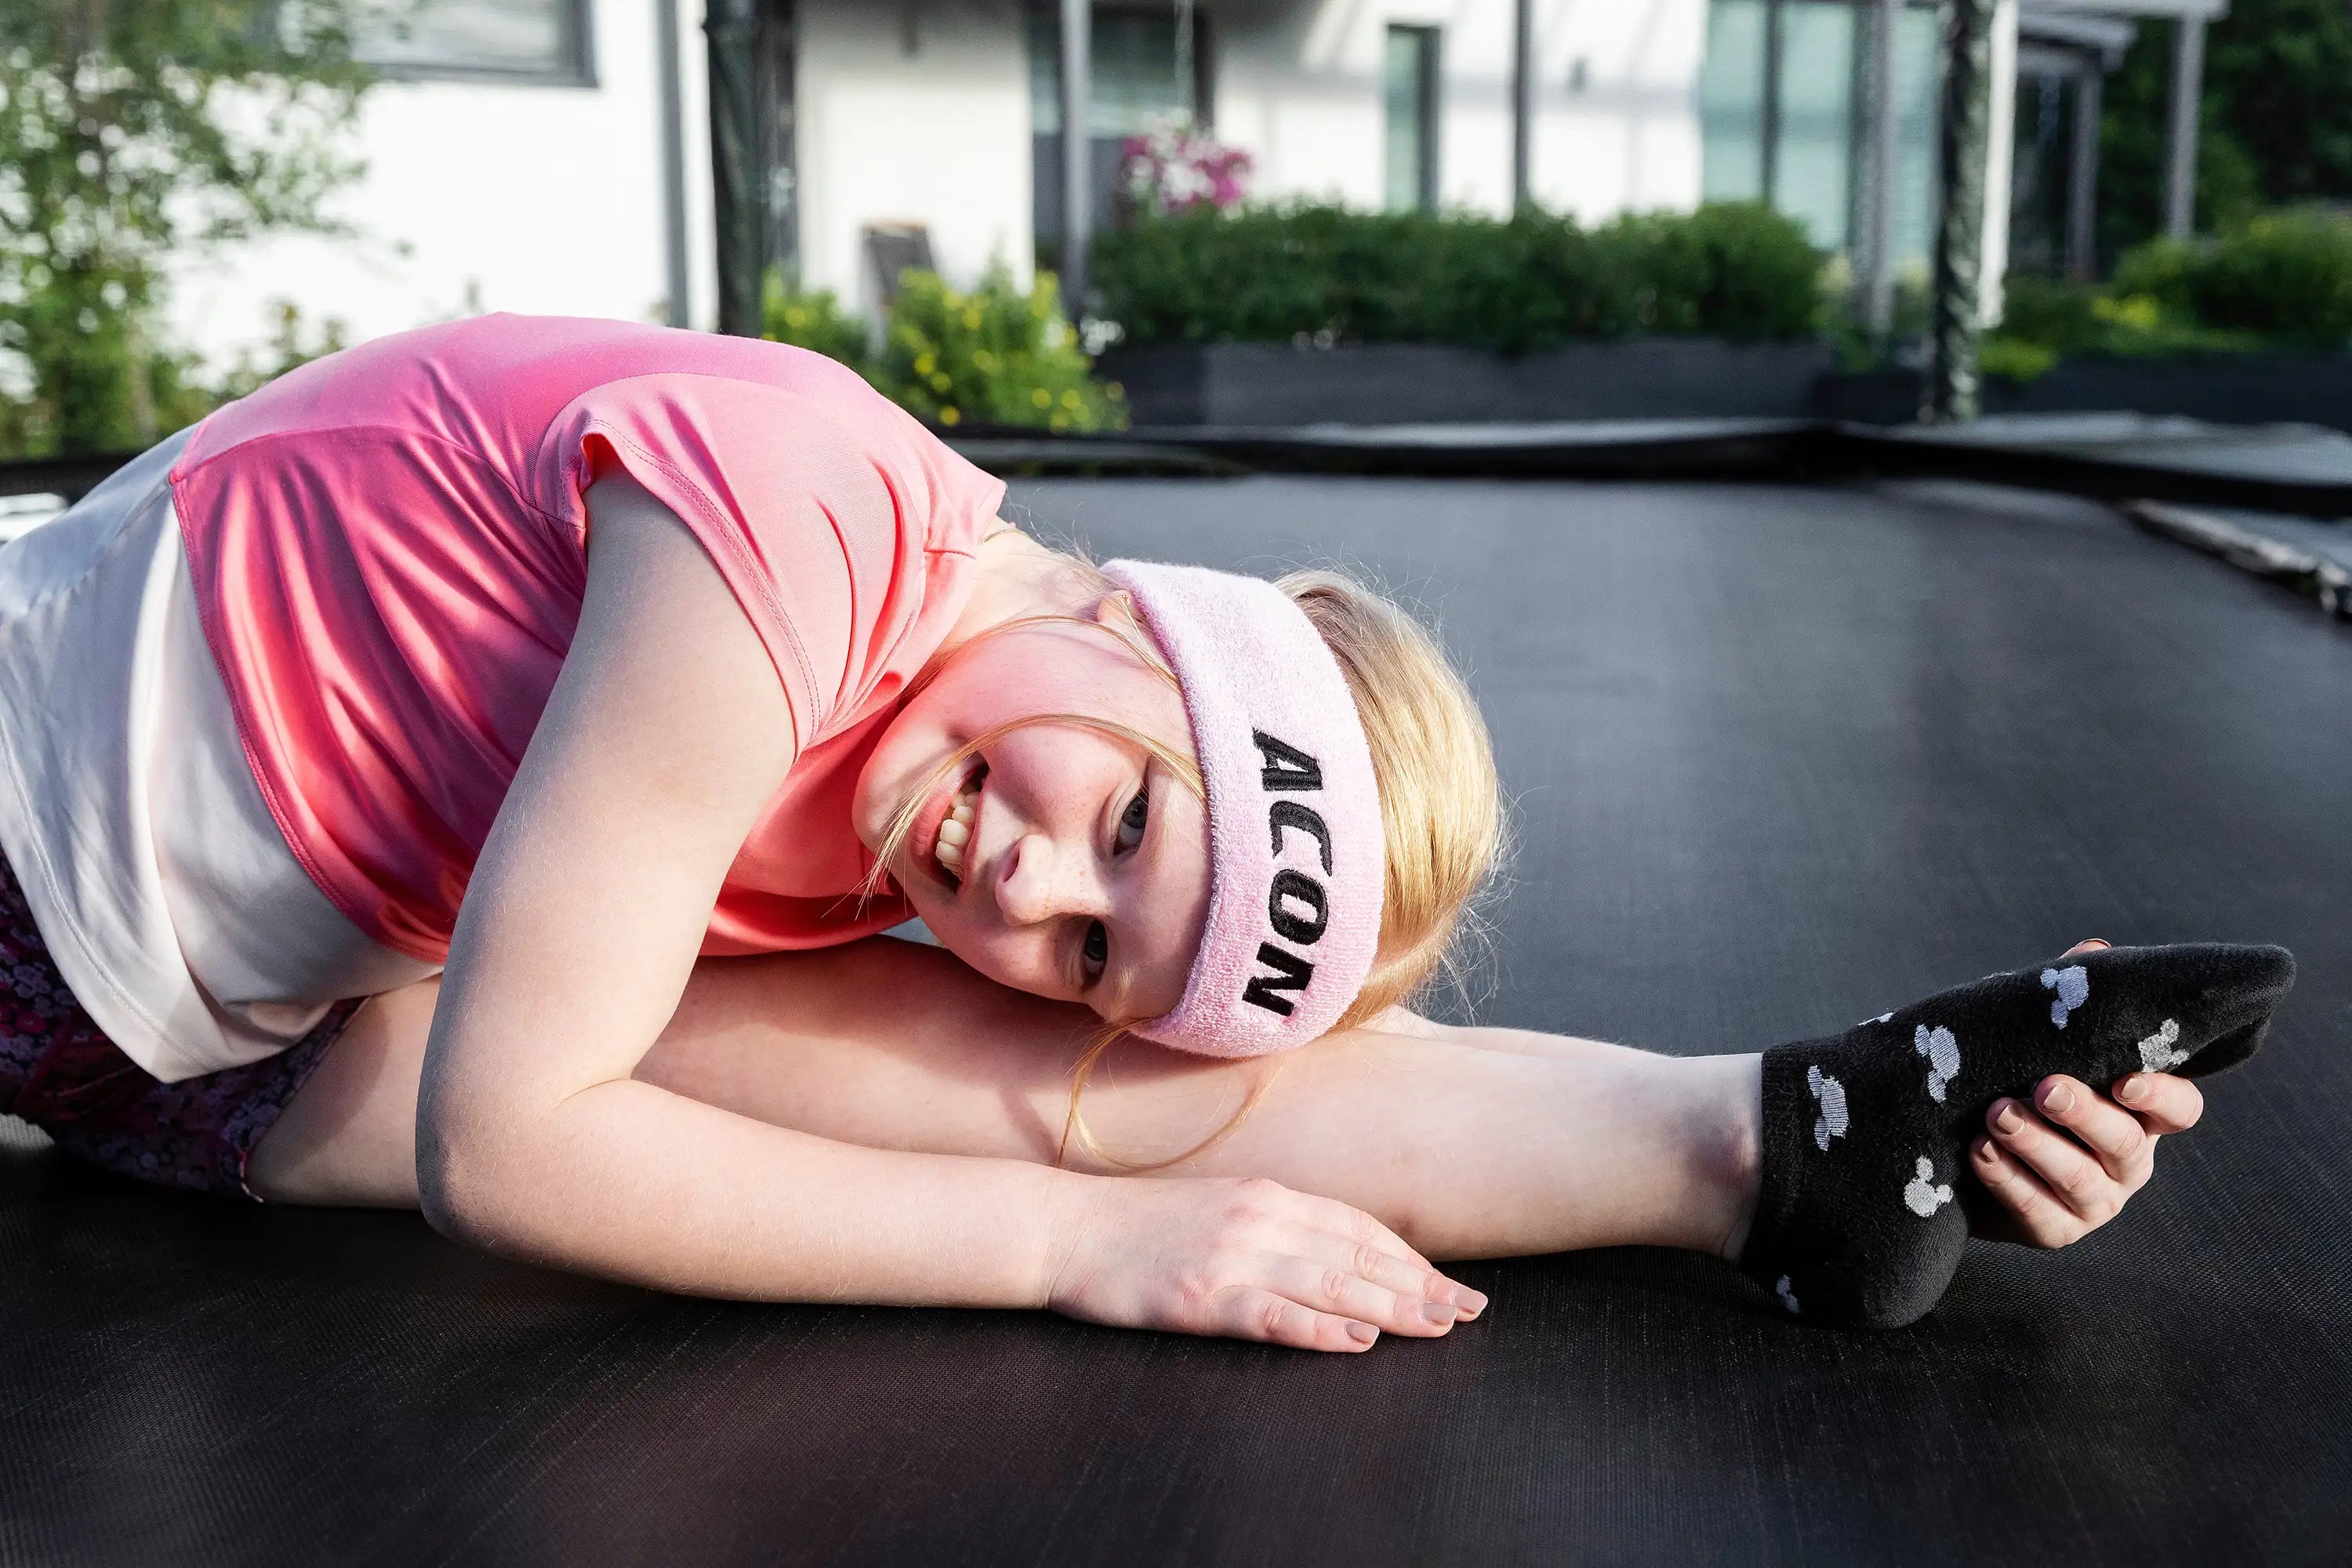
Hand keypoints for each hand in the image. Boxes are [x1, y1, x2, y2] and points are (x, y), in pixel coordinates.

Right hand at [1044, 1175, 1486, 1351]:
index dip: (1409, 1257)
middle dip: (1419, 1285)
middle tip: (1469, 1312)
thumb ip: (1272, 1221)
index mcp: (1264, 1195)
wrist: (1063, 1227)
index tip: (1451, 1285)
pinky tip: (1355, 1339)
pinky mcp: (1198, 1297)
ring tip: (1436, 1326)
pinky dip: (1318, 1326)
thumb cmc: (1137, 1223)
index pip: (1357, 1226)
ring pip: (1328, 1281)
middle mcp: (1258, 1218)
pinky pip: (1271, 1313)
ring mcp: (1229, 1256)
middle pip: (1356, 1254)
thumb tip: (1330, 1249)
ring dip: (1390, 1305)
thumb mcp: (1216, 1206)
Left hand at [1965, 939, 2205, 1247]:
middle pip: (2125, 1142)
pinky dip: (2007, 1180)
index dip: (2162, 1097)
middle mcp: (2129, 1160)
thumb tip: (2094, 951)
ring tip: (1996, 1114)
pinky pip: (2039, 1211)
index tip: (2126, 1080)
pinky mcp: (2055, 1230)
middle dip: (2084, 1114)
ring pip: (2080, 1180)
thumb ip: (2071, 1002)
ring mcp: (2096, 1202)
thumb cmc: (2017, 1081)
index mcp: (2140, 1113)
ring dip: (2037, 1145)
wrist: (1960, 1148)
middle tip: (2043, 1088)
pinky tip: (1979, 1151)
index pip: (2181, 1109)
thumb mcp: (2041, 1043)